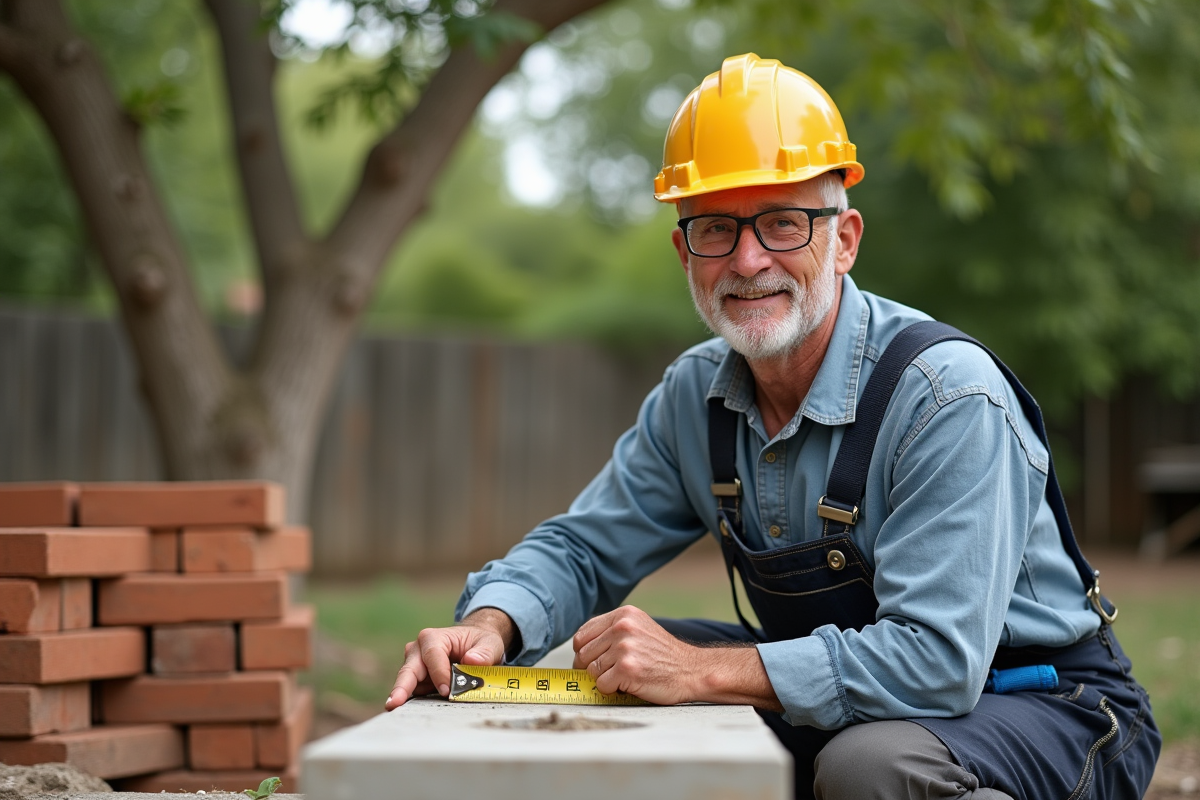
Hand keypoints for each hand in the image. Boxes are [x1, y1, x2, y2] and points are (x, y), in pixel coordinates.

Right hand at [385, 608, 514, 709]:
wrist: (474, 645)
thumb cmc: (479, 642)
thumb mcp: (490, 643)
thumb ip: (484, 652)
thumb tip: (472, 661)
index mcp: (433, 638)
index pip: (432, 657)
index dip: (439, 674)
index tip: (447, 690)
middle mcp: (418, 651)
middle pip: (409, 671)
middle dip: (401, 688)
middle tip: (393, 704)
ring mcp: (415, 667)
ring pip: (408, 685)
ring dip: (406, 699)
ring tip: (397, 713)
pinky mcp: (417, 682)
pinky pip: (414, 694)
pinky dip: (414, 704)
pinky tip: (410, 715)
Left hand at [572, 606, 703, 704]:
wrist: (691, 671)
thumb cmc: (662, 655)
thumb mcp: (639, 630)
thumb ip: (611, 632)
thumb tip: (578, 650)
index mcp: (623, 615)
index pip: (582, 635)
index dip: (583, 652)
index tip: (592, 661)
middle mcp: (622, 627)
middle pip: (583, 654)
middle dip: (591, 668)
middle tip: (611, 673)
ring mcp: (624, 648)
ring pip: (591, 671)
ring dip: (605, 680)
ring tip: (625, 676)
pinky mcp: (626, 669)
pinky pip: (601, 685)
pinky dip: (612, 690)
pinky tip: (629, 684)